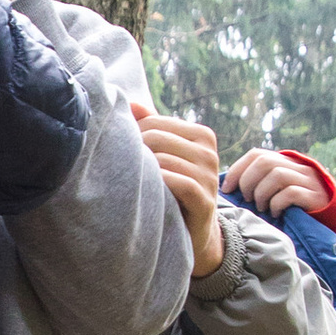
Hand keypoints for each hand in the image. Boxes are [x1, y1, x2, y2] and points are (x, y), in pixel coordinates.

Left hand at [132, 103, 224, 273]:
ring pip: (162, 160)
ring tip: (137, 188)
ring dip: (143, 175)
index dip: (132, 137)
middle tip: (129, 175)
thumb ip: (151, 127)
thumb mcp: (165, 155)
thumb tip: (130, 102)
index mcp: (201, 135)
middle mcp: (209, 152)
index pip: (154, 123)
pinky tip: (150, 195)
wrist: (194, 233)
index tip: (125, 156)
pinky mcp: (205, 200)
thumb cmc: (173, 189)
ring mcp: (210, 176)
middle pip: (155, 138)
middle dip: (136, 154)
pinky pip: (176, 182)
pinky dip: (158, 186)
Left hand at [225, 147, 332, 219]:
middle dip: (248, 181)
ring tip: (262, 208)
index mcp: (285, 163)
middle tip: (247, 199)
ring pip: (277, 175)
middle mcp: (297, 167)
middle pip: (265, 162)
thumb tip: (228, 188)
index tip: (227, 188)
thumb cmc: (296, 209)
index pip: (256, 154)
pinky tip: (276, 213)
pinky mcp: (315, 196)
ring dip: (262, 194)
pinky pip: (291, 193)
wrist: (332, 220)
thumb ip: (259, 184)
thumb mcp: (276, 192)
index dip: (238, 169)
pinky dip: (277, 203)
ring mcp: (308, 180)